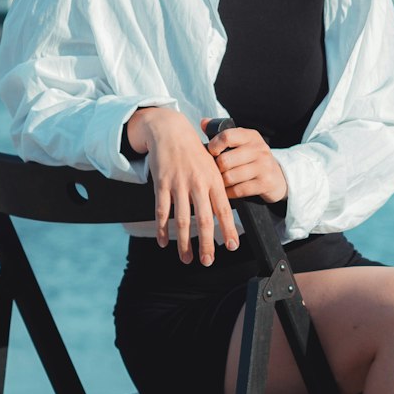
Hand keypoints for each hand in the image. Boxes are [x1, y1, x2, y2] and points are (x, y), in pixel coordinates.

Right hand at [126, 107, 238, 264]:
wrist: (170, 132)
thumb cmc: (194, 154)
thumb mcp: (211, 168)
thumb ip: (216, 191)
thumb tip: (223, 218)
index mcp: (214, 180)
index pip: (224, 210)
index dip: (228, 229)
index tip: (231, 246)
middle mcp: (198, 183)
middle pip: (203, 220)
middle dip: (206, 244)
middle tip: (207, 261)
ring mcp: (178, 184)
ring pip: (181, 220)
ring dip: (184, 243)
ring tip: (186, 259)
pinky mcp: (161, 184)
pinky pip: (161, 211)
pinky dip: (162, 229)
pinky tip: (164, 242)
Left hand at [202, 118, 287, 204]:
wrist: (277, 177)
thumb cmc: (252, 159)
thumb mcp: (242, 143)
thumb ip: (223, 134)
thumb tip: (203, 122)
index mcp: (251, 136)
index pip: (227, 136)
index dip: (214, 145)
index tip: (211, 152)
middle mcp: (259, 149)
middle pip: (225, 160)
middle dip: (216, 169)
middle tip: (215, 171)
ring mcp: (263, 166)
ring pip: (230, 177)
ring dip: (221, 182)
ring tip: (219, 182)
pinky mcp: (265, 183)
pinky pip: (238, 190)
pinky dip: (228, 192)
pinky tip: (227, 191)